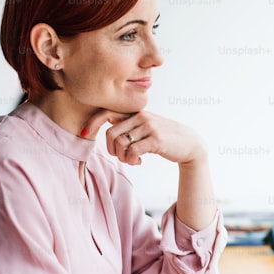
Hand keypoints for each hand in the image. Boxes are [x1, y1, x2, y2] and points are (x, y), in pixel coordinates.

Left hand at [81, 109, 206, 166]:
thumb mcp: (146, 126)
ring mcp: (149, 127)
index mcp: (136, 112)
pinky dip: (132, 160)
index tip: (83, 133)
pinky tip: (139, 162)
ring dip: (123, 158)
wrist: (189, 143)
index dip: (92, 122)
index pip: (107, 112)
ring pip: (121, 144)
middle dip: (112, 150)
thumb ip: (129, 125)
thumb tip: (108, 132)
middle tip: (122, 157)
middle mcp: (141, 116)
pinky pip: (132, 152)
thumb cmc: (164, 137)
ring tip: (132, 160)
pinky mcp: (156, 139)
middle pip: (111, 134)